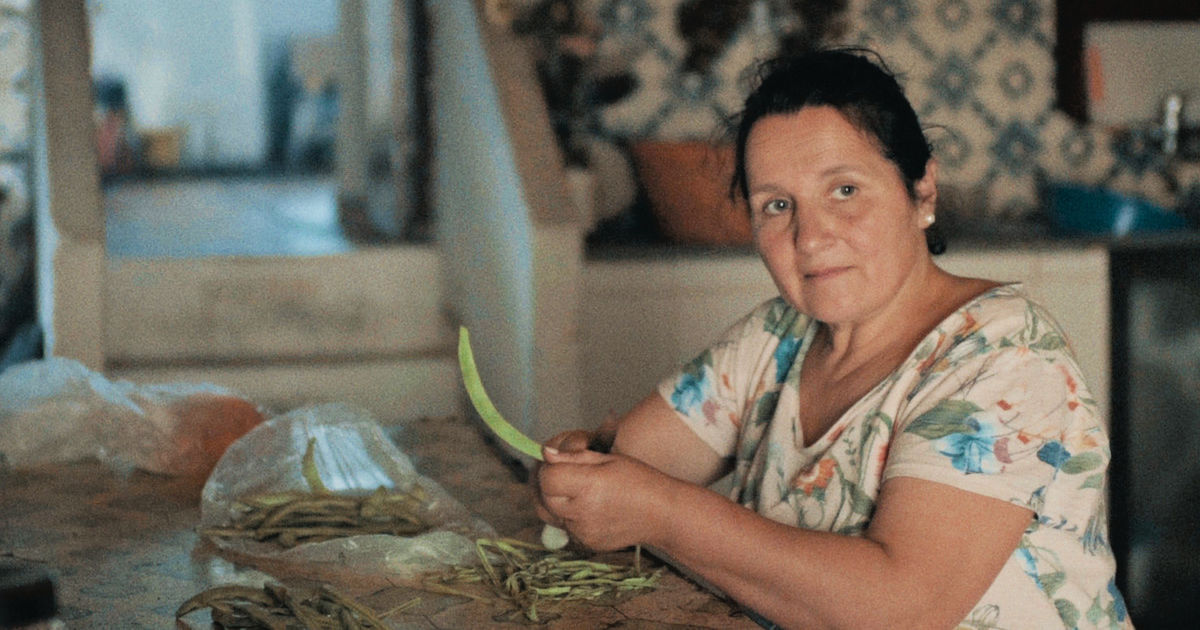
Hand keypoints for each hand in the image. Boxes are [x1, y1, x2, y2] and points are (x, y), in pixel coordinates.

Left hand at [534, 447, 671, 550]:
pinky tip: (589, 507)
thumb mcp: (608, 459)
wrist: (663, 514)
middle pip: (545, 497)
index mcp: (589, 486)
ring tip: (577, 491)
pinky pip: (565, 527)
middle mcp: (583, 513)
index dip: (550, 468)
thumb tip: (545, 453)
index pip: (547, 478)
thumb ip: (573, 457)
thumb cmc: (640, 480)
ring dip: (556, 501)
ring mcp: (583, 532)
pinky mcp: (587, 543)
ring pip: (551, 514)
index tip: (561, 464)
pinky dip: (569, 516)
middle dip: (550, 484)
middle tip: (567, 475)